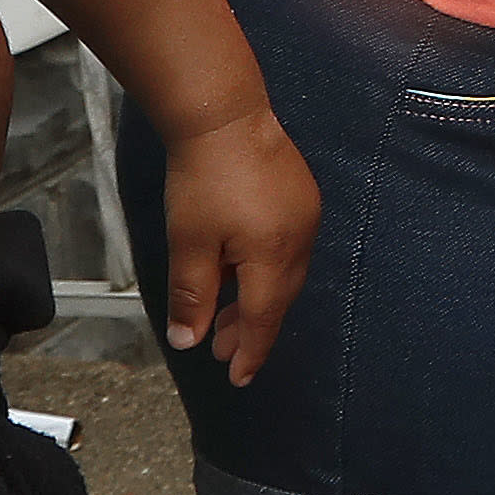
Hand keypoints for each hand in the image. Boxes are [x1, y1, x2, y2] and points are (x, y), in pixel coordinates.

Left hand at [157, 106, 321, 382]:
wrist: (224, 114)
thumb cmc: (204, 177)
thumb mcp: (189, 243)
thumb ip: (192, 296)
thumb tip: (189, 341)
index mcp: (274, 256)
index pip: (263, 320)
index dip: (250, 352)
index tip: (239, 379)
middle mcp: (300, 240)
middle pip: (278, 300)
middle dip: (251, 329)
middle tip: (224, 351)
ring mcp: (306, 216)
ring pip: (285, 275)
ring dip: (258, 300)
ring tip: (228, 314)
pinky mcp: (301, 197)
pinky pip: (288, 249)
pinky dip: (266, 271)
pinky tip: (242, 270)